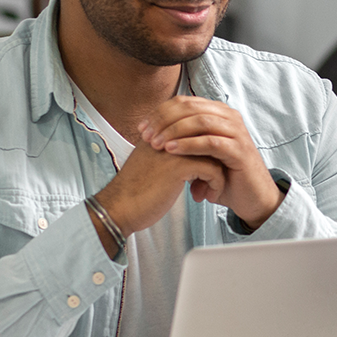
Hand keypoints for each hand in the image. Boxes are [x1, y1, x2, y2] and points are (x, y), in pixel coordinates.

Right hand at [93, 141, 224, 242]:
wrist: (119, 207)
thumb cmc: (136, 191)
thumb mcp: (154, 164)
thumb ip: (171, 154)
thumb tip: (196, 157)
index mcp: (160, 132)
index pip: (197, 129)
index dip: (208, 149)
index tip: (209, 168)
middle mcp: (168, 136)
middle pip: (208, 138)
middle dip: (217, 159)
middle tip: (213, 179)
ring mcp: (174, 149)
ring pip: (214, 153)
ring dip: (217, 174)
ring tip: (209, 190)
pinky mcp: (179, 166)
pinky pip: (213, 169)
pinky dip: (215, 184)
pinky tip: (203, 197)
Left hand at [138, 96, 282, 228]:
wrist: (250, 197)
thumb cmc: (222, 175)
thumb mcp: (198, 152)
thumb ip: (181, 137)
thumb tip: (150, 129)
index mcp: (217, 112)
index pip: (183, 102)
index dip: (159, 112)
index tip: (141, 128)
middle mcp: (229, 117)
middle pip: (189, 107)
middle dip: (163, 120)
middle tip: (146, 136)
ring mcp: (237, 132)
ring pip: (200, 121)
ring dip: (173, 131)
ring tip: (156, 144)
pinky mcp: (240, 150)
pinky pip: (210, 141)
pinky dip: (188, 145)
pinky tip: (171, 151)